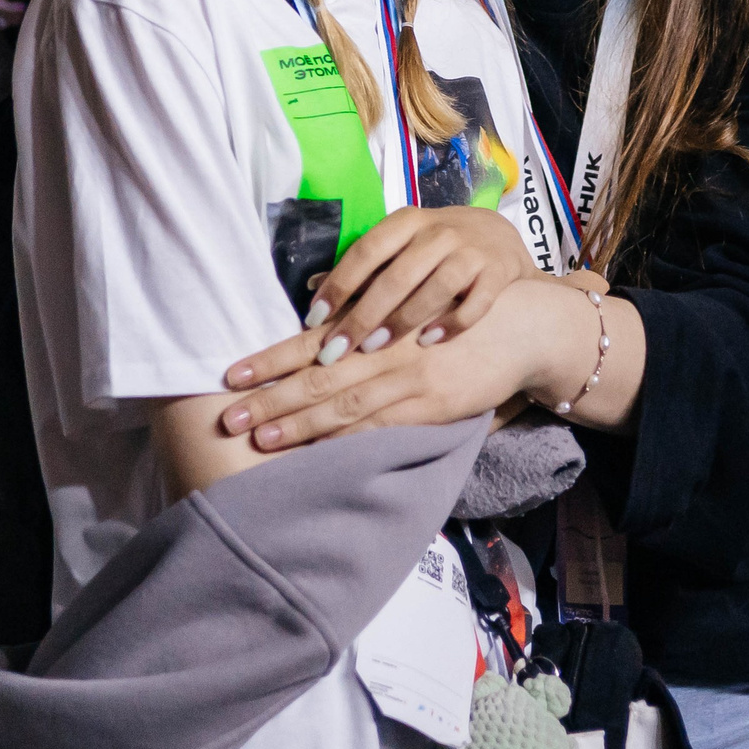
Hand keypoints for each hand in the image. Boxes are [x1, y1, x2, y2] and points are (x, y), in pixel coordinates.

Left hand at [218, 275, 581, 450]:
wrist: (520, 324)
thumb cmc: (456, 307)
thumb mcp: (408, 296)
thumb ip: (362, 305)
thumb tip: (311, 297)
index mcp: (374, 319)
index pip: (308, 342)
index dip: (268, 359)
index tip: (230, 375)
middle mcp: (384, 347)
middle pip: (315, 377)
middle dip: (269, 398)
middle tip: (227, 418)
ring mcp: (407, 378)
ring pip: (342, 406)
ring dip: (297, 425)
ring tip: (259, 439)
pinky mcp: (432, 404)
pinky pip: (380, 427)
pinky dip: (347, 440)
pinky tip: (318, 452)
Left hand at [294, 205, 534, 362]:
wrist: (500, 238)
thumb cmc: (437, 248)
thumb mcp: (401, 245)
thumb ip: (364, 266)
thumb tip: (312, 287)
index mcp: (407, 222)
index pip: (367, 249)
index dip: (339, 284)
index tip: (314, 320)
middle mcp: (439, 232)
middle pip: (397, 274)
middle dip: (364, 315)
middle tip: (336, 351)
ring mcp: (472, 251)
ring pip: (436, 287)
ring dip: (403, 320)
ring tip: (375, 349)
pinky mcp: (498, 272)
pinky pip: (477, 301)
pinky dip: (453, 323)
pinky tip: (430, 343)